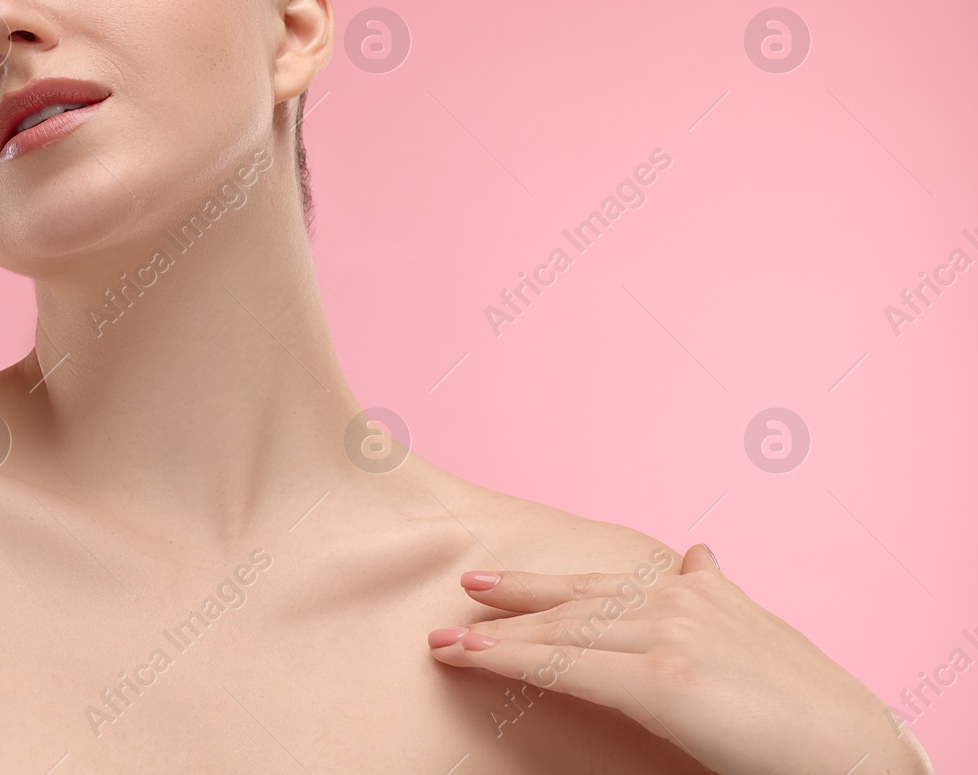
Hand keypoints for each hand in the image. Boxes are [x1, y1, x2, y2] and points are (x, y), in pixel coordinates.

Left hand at [427, 544, 934, 774]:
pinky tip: (475, 656)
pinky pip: (567, 667)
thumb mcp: (754, 629)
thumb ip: (715, 593)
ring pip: (560, 631)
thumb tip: (697, 553)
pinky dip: (512, 659)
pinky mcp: (662, 679)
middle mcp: (675, 599)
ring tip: (447, 640)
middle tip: (459, 596)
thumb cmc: (803, 702)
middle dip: (509, 602)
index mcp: (693, 589)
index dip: (541, 587)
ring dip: (496, 636)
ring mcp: (667, 636)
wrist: (852, 747)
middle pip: (570, 602)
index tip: (494, 583)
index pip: (598, 587)